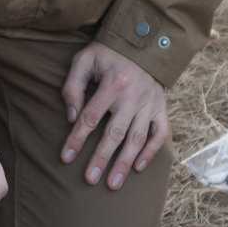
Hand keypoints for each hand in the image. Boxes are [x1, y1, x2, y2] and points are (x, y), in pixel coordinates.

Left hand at [61, 43, 169, 191]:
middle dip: (102, 159)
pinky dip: (151, 152)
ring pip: (137, 138)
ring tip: (113, 184)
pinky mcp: (161, 107)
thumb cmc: (108, 53)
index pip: (90, 117)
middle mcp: (134, 96)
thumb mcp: (84, 60)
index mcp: (113, 83)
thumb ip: (73, 86)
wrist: (144, 41)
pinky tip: (138, 168)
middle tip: (90, 180)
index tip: (66, 158)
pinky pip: (160, 133)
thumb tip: (71, 117)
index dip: (77, 139)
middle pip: (115, 133)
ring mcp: (150, 103)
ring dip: (125, 163)